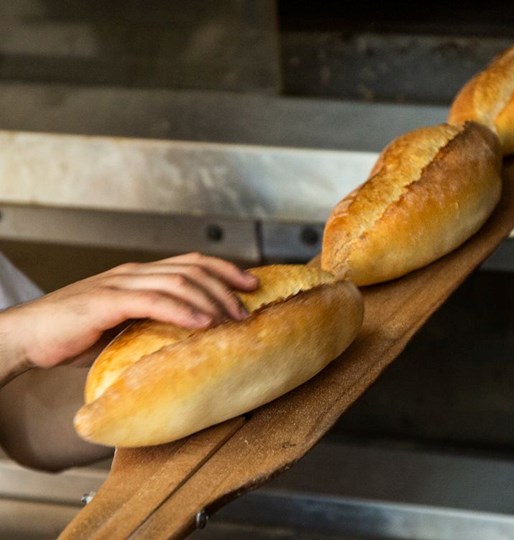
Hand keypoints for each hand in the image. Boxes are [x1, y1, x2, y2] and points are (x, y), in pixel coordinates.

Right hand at [0, 253, 258, 373]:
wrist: (25, 338)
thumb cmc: (73, 337)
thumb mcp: (122, 326)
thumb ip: (151, 325)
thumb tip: (189, 342)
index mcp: (139, 275)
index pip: (192, 263)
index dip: (225, 270)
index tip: (252, 284)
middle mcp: (133, 273)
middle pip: (192, 269)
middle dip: (226, 286)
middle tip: (249, 308)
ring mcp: (119, 284)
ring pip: (178, 283)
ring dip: (211, 300)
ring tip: (232, 320)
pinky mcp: (105, 302)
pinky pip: (153, 302)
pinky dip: (182, 311)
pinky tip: (203, 324)